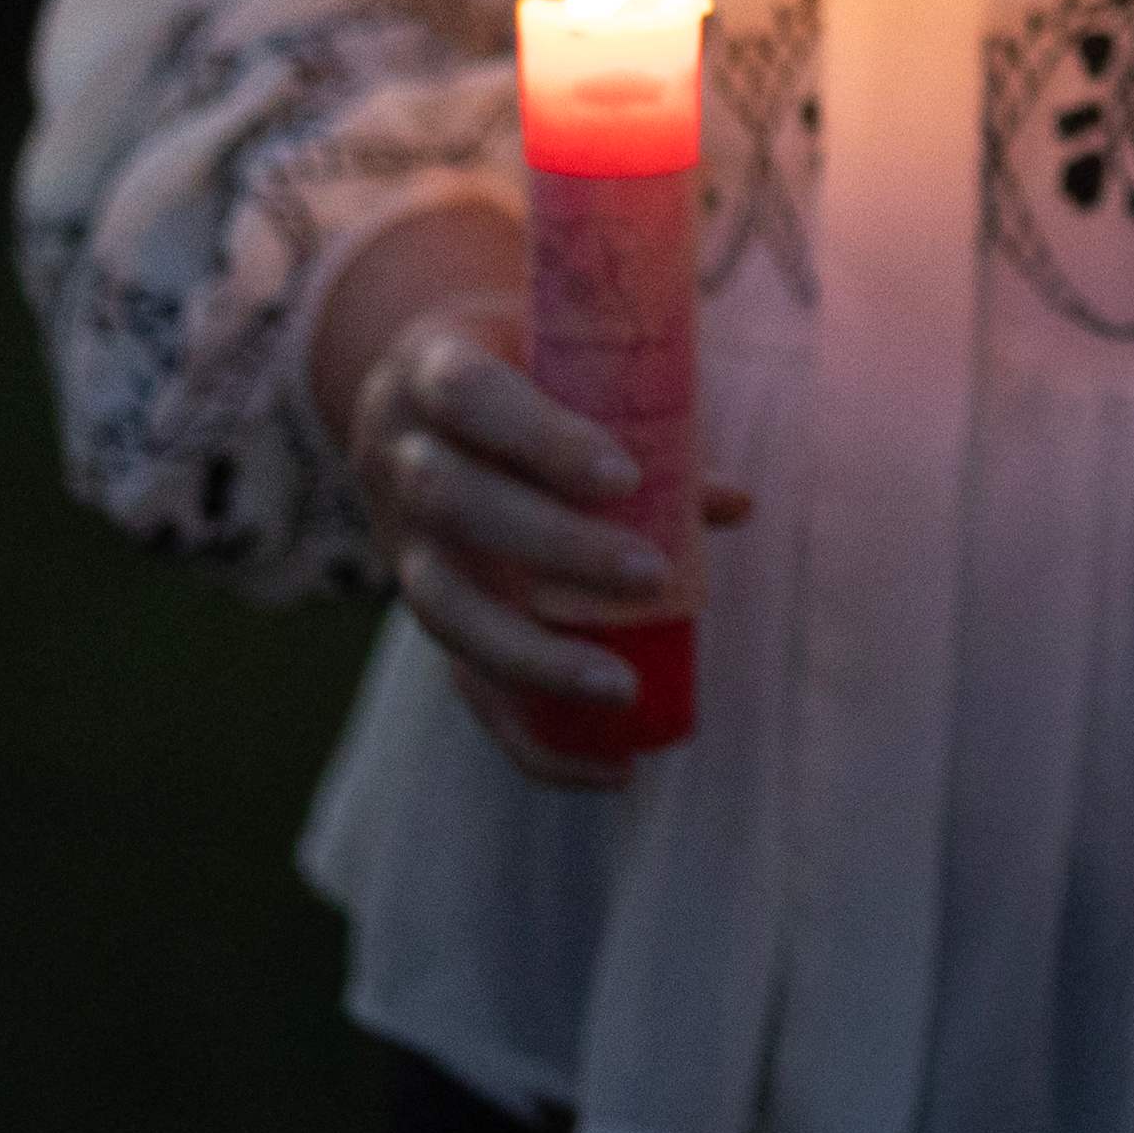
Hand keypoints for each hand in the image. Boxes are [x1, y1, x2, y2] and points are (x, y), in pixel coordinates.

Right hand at [323, 217, 748, 792]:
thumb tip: (735, 506)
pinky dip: (529, 736)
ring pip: (442, 606)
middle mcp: (399, 459)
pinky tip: (607, 772)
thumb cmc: (528, 364)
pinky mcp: (425, 605)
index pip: (474, 399)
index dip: (541, 440)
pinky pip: (459, 680)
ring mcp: (398, 540)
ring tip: (621, 688)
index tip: (623, 475)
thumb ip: (651, 415)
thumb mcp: (573, 360)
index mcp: (435, 373)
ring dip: (532, 653)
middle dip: (552, 546)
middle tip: (649, 573)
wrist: (414, 389)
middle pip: (457, 505)